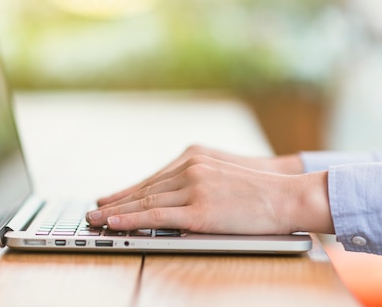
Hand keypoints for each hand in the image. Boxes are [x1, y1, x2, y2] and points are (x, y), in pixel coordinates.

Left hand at [87, 152, 333, 234]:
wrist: (290, 196)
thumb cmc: (261, 194)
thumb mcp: (223, 179)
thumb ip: (197, 185)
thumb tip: (174, 204)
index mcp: (194, 159)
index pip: (152, 180)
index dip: (127, 192)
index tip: (108, 200)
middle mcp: (190, 169)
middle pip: (144, 191)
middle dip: (116, 203)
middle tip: (92, 211)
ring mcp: (194, 188)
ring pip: (146, 203)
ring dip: (117, 212)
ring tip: (95, 220)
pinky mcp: (200, 210)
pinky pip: (157, 217)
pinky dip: (132, 220)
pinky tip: (114, 223)